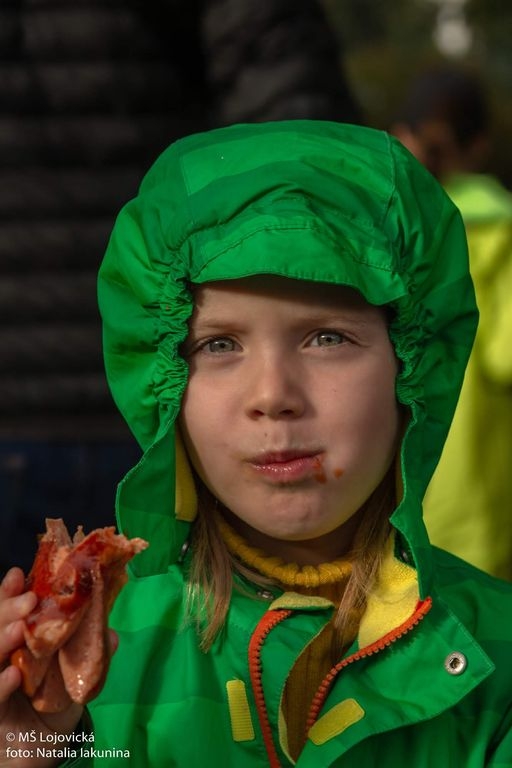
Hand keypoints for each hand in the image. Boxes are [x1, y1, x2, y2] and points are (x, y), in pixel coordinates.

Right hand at [0, 568, 81, 766]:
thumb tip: (111, 635)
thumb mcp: (77, 679)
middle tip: (28, 599)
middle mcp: (2, 658)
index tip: (20, 573)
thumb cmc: (55, 708)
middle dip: (7, 608)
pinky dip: (1, 684)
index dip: (10, 592)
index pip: (10, 612)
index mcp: (19, 643)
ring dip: (1, 637)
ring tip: (20, 628)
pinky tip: (15, 672)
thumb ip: (91, 657)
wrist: (43, 752)